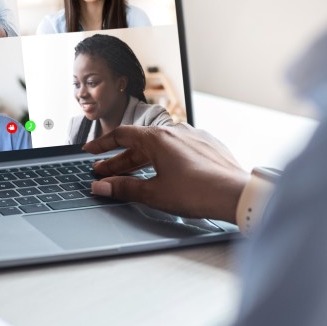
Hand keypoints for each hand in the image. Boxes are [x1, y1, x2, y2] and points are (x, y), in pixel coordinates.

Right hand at [84, 124, 247, 222]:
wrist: (236, 194)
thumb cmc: (198, 192)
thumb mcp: (154, 193)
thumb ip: (124, 188)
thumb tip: (102, 186)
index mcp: (159, 138)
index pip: (122, 135)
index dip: (102, 144)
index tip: (90, 151)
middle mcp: (176, 131)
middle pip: (139, 144)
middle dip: (119, 160)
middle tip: (104, 172)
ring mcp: (194, 137)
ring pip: (159, 147)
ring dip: (141, 161)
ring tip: (129, 175)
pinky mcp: (208, 147)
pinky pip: (178, 150)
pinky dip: (163, 160)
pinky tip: (162, 173)